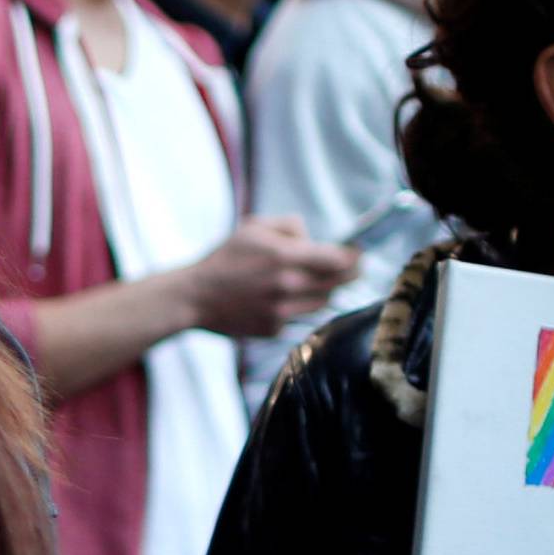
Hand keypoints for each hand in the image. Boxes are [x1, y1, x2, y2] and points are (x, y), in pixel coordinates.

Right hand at [185, 215, 359, 338]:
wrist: (194, 297)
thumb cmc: (223, 259)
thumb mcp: (253, 227)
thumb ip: (289, 225)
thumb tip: (312, 238)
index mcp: (285, 256)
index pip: (339, 260)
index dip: (355, 257)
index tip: (359, 254)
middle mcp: (288, 286)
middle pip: (339, 283)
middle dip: (350, 274)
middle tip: (355, 268)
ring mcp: (282, 312)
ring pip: (324, 302)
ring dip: (325, 290)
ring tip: (313, 280)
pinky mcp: (275, 329)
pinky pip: (299, 316)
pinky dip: (297, 307)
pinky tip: (278, 299)